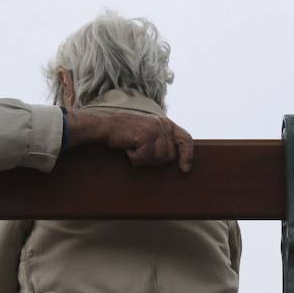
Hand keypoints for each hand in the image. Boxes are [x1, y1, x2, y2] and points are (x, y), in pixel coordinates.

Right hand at [67, 106, 193, 171]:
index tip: (185, 169)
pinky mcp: (145, 135)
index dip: (187, 155)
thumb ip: (161, 140)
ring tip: (133, 148)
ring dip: (144, 159)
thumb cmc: (124, 133)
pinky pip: (146, 157)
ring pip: (159, 158)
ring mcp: (155, 129)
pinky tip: (128, 148)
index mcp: (165, 123)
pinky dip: (135, 158)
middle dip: (155, 160)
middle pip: (170, 155)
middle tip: (139, 152)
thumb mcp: (147, 132)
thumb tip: (172, 157)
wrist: (105, 125)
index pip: (185, 139)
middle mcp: (162, 124)